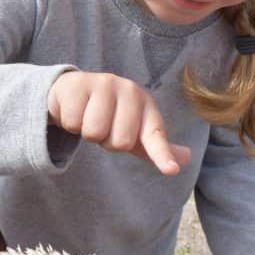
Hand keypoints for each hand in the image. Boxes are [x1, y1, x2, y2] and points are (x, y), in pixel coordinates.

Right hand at [47, 71, 191, 175]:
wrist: (75, 90)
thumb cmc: (110, 114)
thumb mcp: (134, 130)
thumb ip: (156, 147)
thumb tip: (184, 160)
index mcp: (146, 104)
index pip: (155, 135)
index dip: (162, 154)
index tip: (171, 170)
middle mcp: (128, 90)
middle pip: (119, 142)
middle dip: (106, 141)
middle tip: (103, 126)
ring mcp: (103, 84)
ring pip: (93, 132)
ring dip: (87, 133)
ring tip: (88, 118)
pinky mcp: (77, 84)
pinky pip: (72, 122)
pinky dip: (70, 123)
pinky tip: (74, 110)